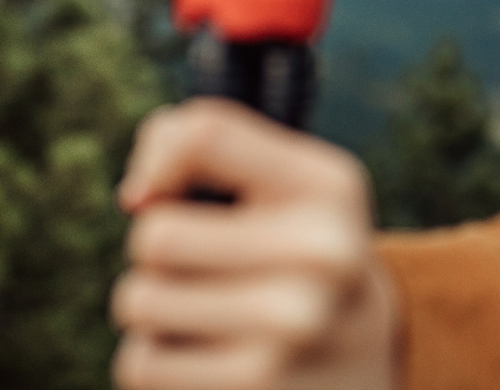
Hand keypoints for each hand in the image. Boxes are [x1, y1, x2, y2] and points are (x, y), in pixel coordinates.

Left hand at [112, 98, 394, 389]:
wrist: (362, 360)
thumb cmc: (297, 253)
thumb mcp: (285, 183)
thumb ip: (206, 146)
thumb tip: (137, 196)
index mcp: (329, 189)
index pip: (205, 135)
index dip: (161, 161)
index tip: (168, 193)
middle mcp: (322, 254)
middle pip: (155, 235)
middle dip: (159, 252)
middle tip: (205, 267)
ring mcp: (292, 328)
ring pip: (139, 301)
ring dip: (154, 309)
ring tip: (207, 313)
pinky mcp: (255, 387)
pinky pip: (142, 364)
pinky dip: (159, 362)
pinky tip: (208, 358)